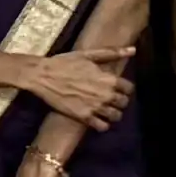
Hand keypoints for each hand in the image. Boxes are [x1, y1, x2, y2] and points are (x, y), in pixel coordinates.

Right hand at [15, 48, 135, 130]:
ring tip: (105, 111)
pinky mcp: (84, 117)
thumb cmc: (64, 63)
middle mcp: (105, 95)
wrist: (42, 76)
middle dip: (119, 101)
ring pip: (116, 116)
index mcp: (109, 79)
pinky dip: (102, 125)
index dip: (124, 88)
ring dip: (113, 114)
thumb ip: (112, 53)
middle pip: (124, 103)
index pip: (129, 88)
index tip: (118, 88)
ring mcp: (95, 107)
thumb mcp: (88, 54)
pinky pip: (102, 126)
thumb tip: (133, 50)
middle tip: (111, 100)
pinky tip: (97, 119)